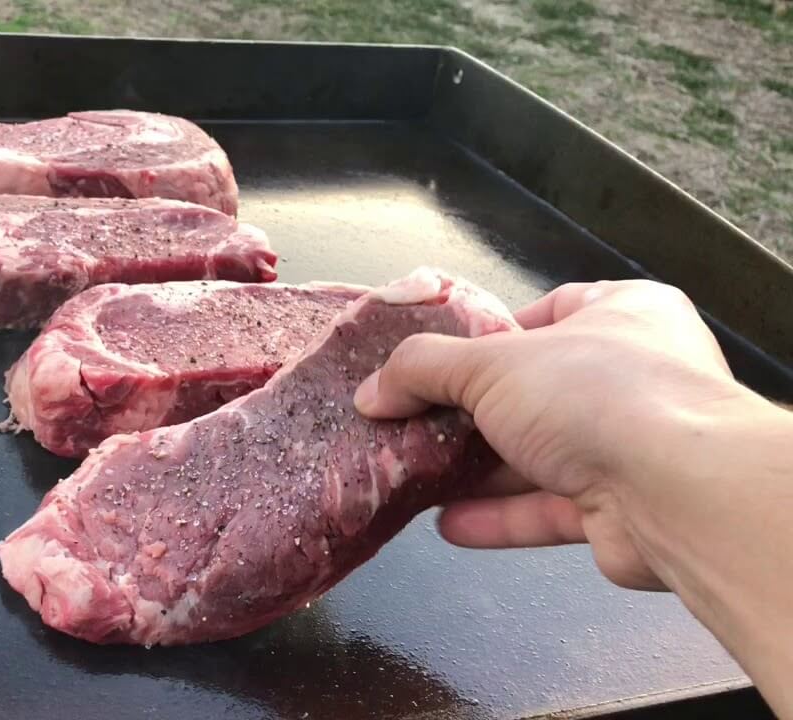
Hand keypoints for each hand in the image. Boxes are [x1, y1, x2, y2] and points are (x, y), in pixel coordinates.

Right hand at [354, 280, 751, 589]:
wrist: (677, 491)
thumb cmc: (597, 394)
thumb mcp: (490, 363)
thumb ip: (422, 369)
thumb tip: (372, 391)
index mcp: (625, 315)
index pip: (548, 314)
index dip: (490, 335)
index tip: (442, 360)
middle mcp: (635, 376)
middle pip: (533, 391)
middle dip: (470, 413)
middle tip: (413, 423)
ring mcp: (632, 445)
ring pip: (538, 455)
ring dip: (477, 471)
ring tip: (416, 475)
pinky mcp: (621, 509)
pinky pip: (548, 508)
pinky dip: (497, 516)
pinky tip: (447, 523)